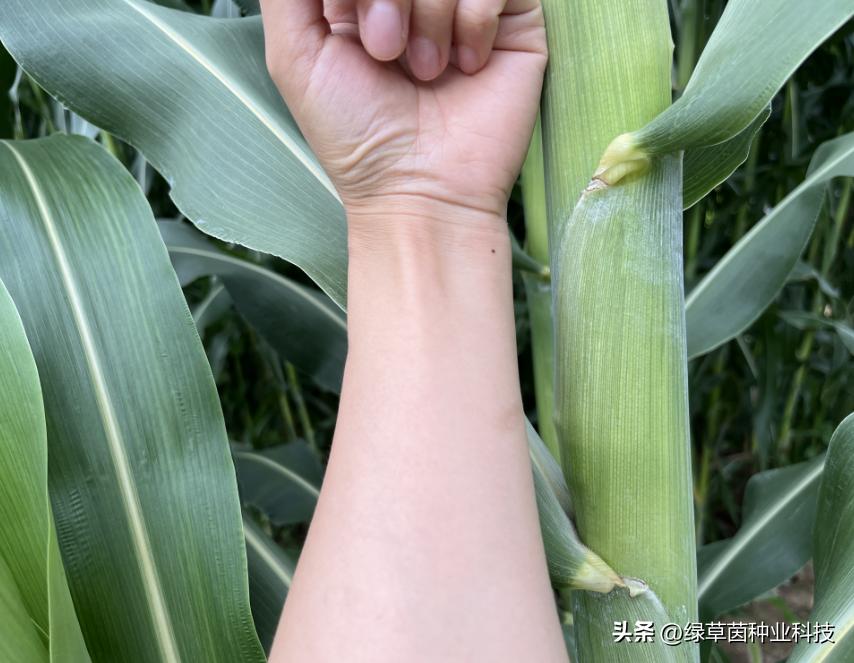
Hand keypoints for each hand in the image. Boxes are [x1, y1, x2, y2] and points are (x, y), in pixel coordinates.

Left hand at [260, 1, 546, 223]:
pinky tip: (467, 67)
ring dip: (431, 13)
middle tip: (386, 52)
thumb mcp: (296, 54)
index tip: (347, 25)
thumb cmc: (357, 136)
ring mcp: (465, 4)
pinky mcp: (513, 20)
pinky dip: (474, 20)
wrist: (422, 192)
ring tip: (427, 72)